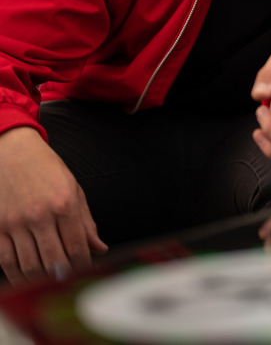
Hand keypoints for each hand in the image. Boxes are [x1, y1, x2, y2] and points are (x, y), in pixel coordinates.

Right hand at [0, 127, 106, 284]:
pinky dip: (16, 275)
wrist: (14, 152)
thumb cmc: (47, 170)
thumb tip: (99, 248)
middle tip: (68, 278)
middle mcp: (40, 215)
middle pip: (54, 261)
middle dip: (64, 275)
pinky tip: (26, 277)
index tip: (85, 271)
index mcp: (65, 205)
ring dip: (41, 279)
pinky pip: (6, 260)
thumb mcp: (74, 190)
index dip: (83, 265)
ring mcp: (16, 222)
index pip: (77, 247)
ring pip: (29, 265)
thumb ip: (86, 222)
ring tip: (49, 280)